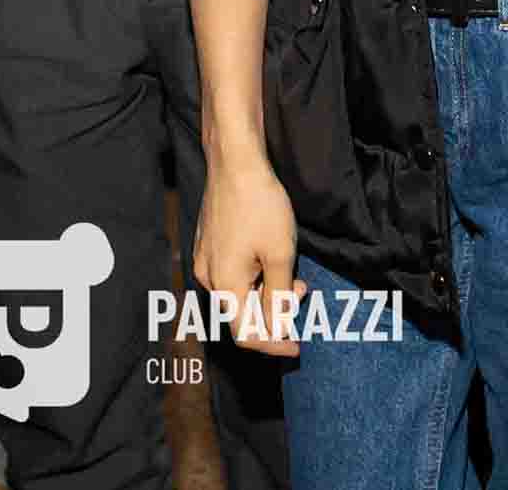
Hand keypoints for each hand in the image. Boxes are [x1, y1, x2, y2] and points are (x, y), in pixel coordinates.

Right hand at [190, 154, 302, 355]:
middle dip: (274, 313)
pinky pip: (232, 276)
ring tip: (292, 274)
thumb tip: (278, 329)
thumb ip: (278, 297)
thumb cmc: (259, 205)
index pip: (246, 335)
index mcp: (225, 285)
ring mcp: (206, 260)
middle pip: (242, 315)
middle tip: (301, 292)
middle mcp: (209, 278)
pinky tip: (272, 260)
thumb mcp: (280, 254)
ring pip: (238, 294)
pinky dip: (255, 277)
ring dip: (267, 293)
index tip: (298, 344)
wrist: (235, 162)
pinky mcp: (209, 246)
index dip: (273, 345)